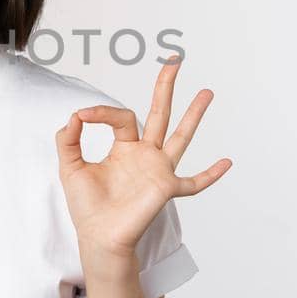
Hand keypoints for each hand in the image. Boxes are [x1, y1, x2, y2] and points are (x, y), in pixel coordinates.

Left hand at [54, 55, 233, 258]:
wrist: (98, 236)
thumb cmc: (87, 206)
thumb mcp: (70, 166)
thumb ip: (68, 139)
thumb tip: (75, 114)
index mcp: (125, 147)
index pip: (121, 116)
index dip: (101, 111)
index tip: (83, 116)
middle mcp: (145, 155)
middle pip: (160, 113)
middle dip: (166, 87)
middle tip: (175, 61)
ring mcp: (159, 170)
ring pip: (180, 136)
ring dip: (194, 115)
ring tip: (207, 92)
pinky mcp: (166, 188)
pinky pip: (194, 182)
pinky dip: (210, 175)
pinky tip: (228, 162)